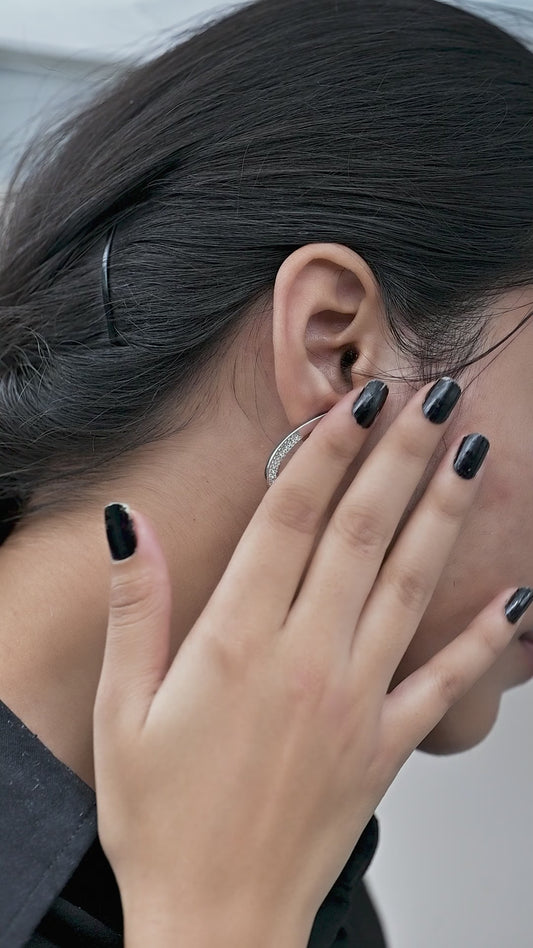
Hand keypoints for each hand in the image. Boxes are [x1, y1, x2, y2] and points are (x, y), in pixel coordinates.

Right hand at [93, 377, 528, 947]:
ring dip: (443, 514)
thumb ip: (135, 608)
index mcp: (236, 642)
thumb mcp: (122, 710)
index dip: (325, 452)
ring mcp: (356, 701)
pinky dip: (487, 639)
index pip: (289, 519)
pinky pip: (447, 682)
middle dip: (400, 456)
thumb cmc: (162, 820)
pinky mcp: (386, 747)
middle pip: (361, 533)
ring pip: (410, 586)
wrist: (216, 923)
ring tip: (473, 454)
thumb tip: (132, 524)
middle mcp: (306, 659)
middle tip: (432, 395)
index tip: (356, 403)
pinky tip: (518, 597)